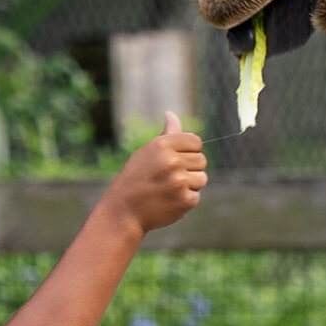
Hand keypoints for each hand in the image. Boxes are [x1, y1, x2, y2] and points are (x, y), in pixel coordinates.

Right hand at [102, 111, 205, 234]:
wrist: (123, 211)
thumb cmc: (135, 178)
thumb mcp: (147, 152)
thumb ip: (166, 135)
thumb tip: (171, 114)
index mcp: (163, 145)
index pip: (195, 141)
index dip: (188, 151)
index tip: (176, 160)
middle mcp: (172, 161)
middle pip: (201, 160)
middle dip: (189, 169)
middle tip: (168, 178)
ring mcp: (179, 181)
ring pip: (202, 178)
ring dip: (190, 185)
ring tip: (169, 189)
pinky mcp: (184, 200)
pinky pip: (196, 196)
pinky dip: (185, 200)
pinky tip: (168, 201)